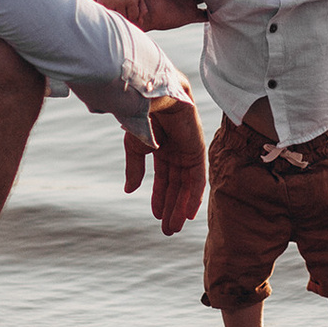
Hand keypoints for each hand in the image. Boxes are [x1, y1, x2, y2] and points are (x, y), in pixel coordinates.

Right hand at [94, 0, 146, 24]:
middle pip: (124, 17)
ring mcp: (110, 2)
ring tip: (119, 10)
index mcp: (131, 0)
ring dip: (116, 16)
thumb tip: (141, 22)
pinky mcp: (101, 1)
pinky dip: (108, 13)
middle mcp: (120, 1)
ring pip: (114, 17)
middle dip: (125, 16)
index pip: (133, 16)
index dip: (133, 15)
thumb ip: (142, 10)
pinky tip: (111, 9)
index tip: (131, 11)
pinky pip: (106, 13)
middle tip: (125, 12)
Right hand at [123, 96, 206, 233]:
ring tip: (175, 227)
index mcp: (162, 147)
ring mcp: (188, 150)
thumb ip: (135, 168)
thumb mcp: (135, 147)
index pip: (164, 179)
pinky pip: (198, 178)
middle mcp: (177, 150)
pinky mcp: (197, 150)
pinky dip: (193, 196)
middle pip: (176, 185)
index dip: (161, 198)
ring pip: (186, 185)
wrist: (152, 96)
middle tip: (168, 230)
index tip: (157, 217)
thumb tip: (130, 191)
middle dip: (172, 207)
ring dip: (181, 207)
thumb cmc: (141, 115)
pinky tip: (188, 214)